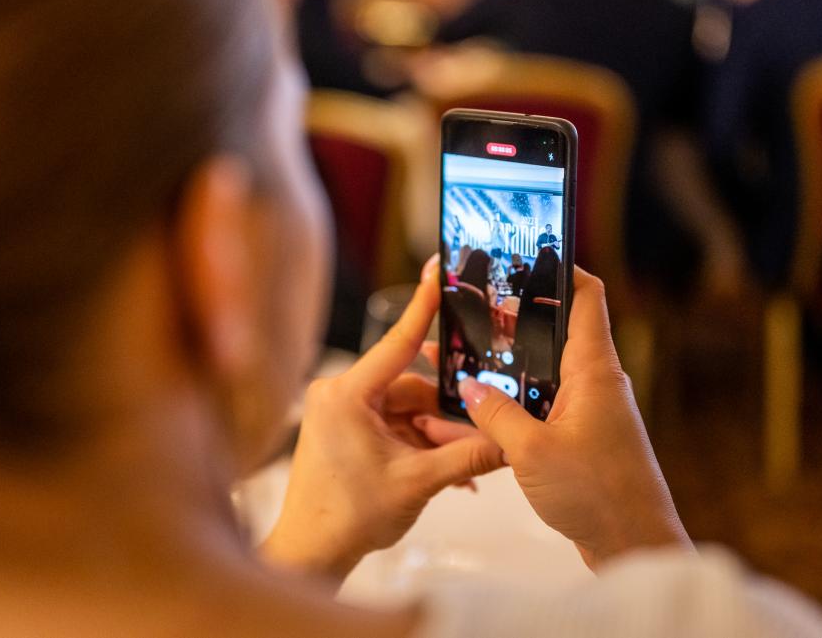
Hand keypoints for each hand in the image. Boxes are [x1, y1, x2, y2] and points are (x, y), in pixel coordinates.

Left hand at [261, 257, 504, 580]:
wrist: (310, 553)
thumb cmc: (347, 517)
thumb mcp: (418, 482)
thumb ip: (468, 457)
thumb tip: (511, 443)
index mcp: (346, 395)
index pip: (397, 342)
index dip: (425, 304)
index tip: (440, 267)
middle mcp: (340, 395)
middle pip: (412, 387)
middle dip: (447, 413)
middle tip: (481, 429)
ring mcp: (343, 413)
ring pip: (409, 410)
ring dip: (438, 435)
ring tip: (465, 469)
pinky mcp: (348, 431)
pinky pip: (397, 427)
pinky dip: (423, 445)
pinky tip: (451, 472)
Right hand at [459, 267, 692, 569]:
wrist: (635, 544)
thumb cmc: (597, 495)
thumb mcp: (532, 451)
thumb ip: (495, 414)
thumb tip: (467, 384)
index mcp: (593, 370)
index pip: (587, 296)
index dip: (560, 267)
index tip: (524, 252)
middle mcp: (595, 382)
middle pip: (556, 330)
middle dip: (514, 317)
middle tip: (472, 308)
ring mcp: (589, 409)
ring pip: (544, 369)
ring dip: (508, 362)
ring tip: (465, 353)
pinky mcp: (581, 436)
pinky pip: (543, 404)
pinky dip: (514, 399)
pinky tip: (480, 407)